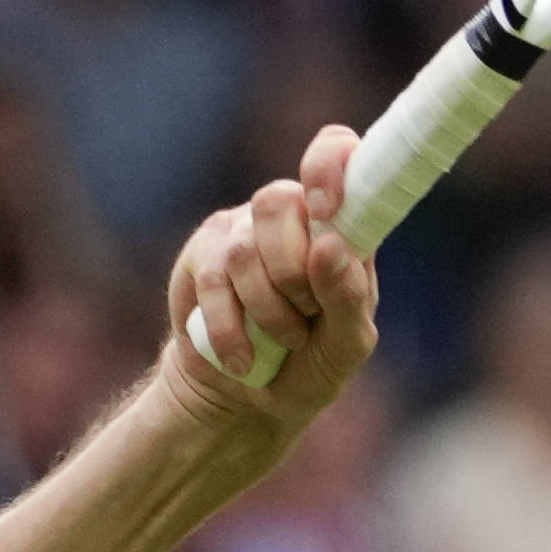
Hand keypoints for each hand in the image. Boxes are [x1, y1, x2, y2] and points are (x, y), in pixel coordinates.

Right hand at [155, 128, 382, 441]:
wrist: (245, 400)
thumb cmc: (309, 365)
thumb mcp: (346, 346)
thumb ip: (349, 297)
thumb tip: (329, 246)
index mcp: (340, 224)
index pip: (336, 151)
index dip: (328, 165)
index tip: (326, 208)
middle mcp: (290, 215)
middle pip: (278, 202)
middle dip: (293, 274)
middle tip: (306, 314)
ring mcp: (241, 231)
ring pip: (244, 249)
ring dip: (267, 310)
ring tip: (281, 341)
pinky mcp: (201, 256)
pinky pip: (211, 281)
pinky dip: (230, 329)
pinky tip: (243, 357)